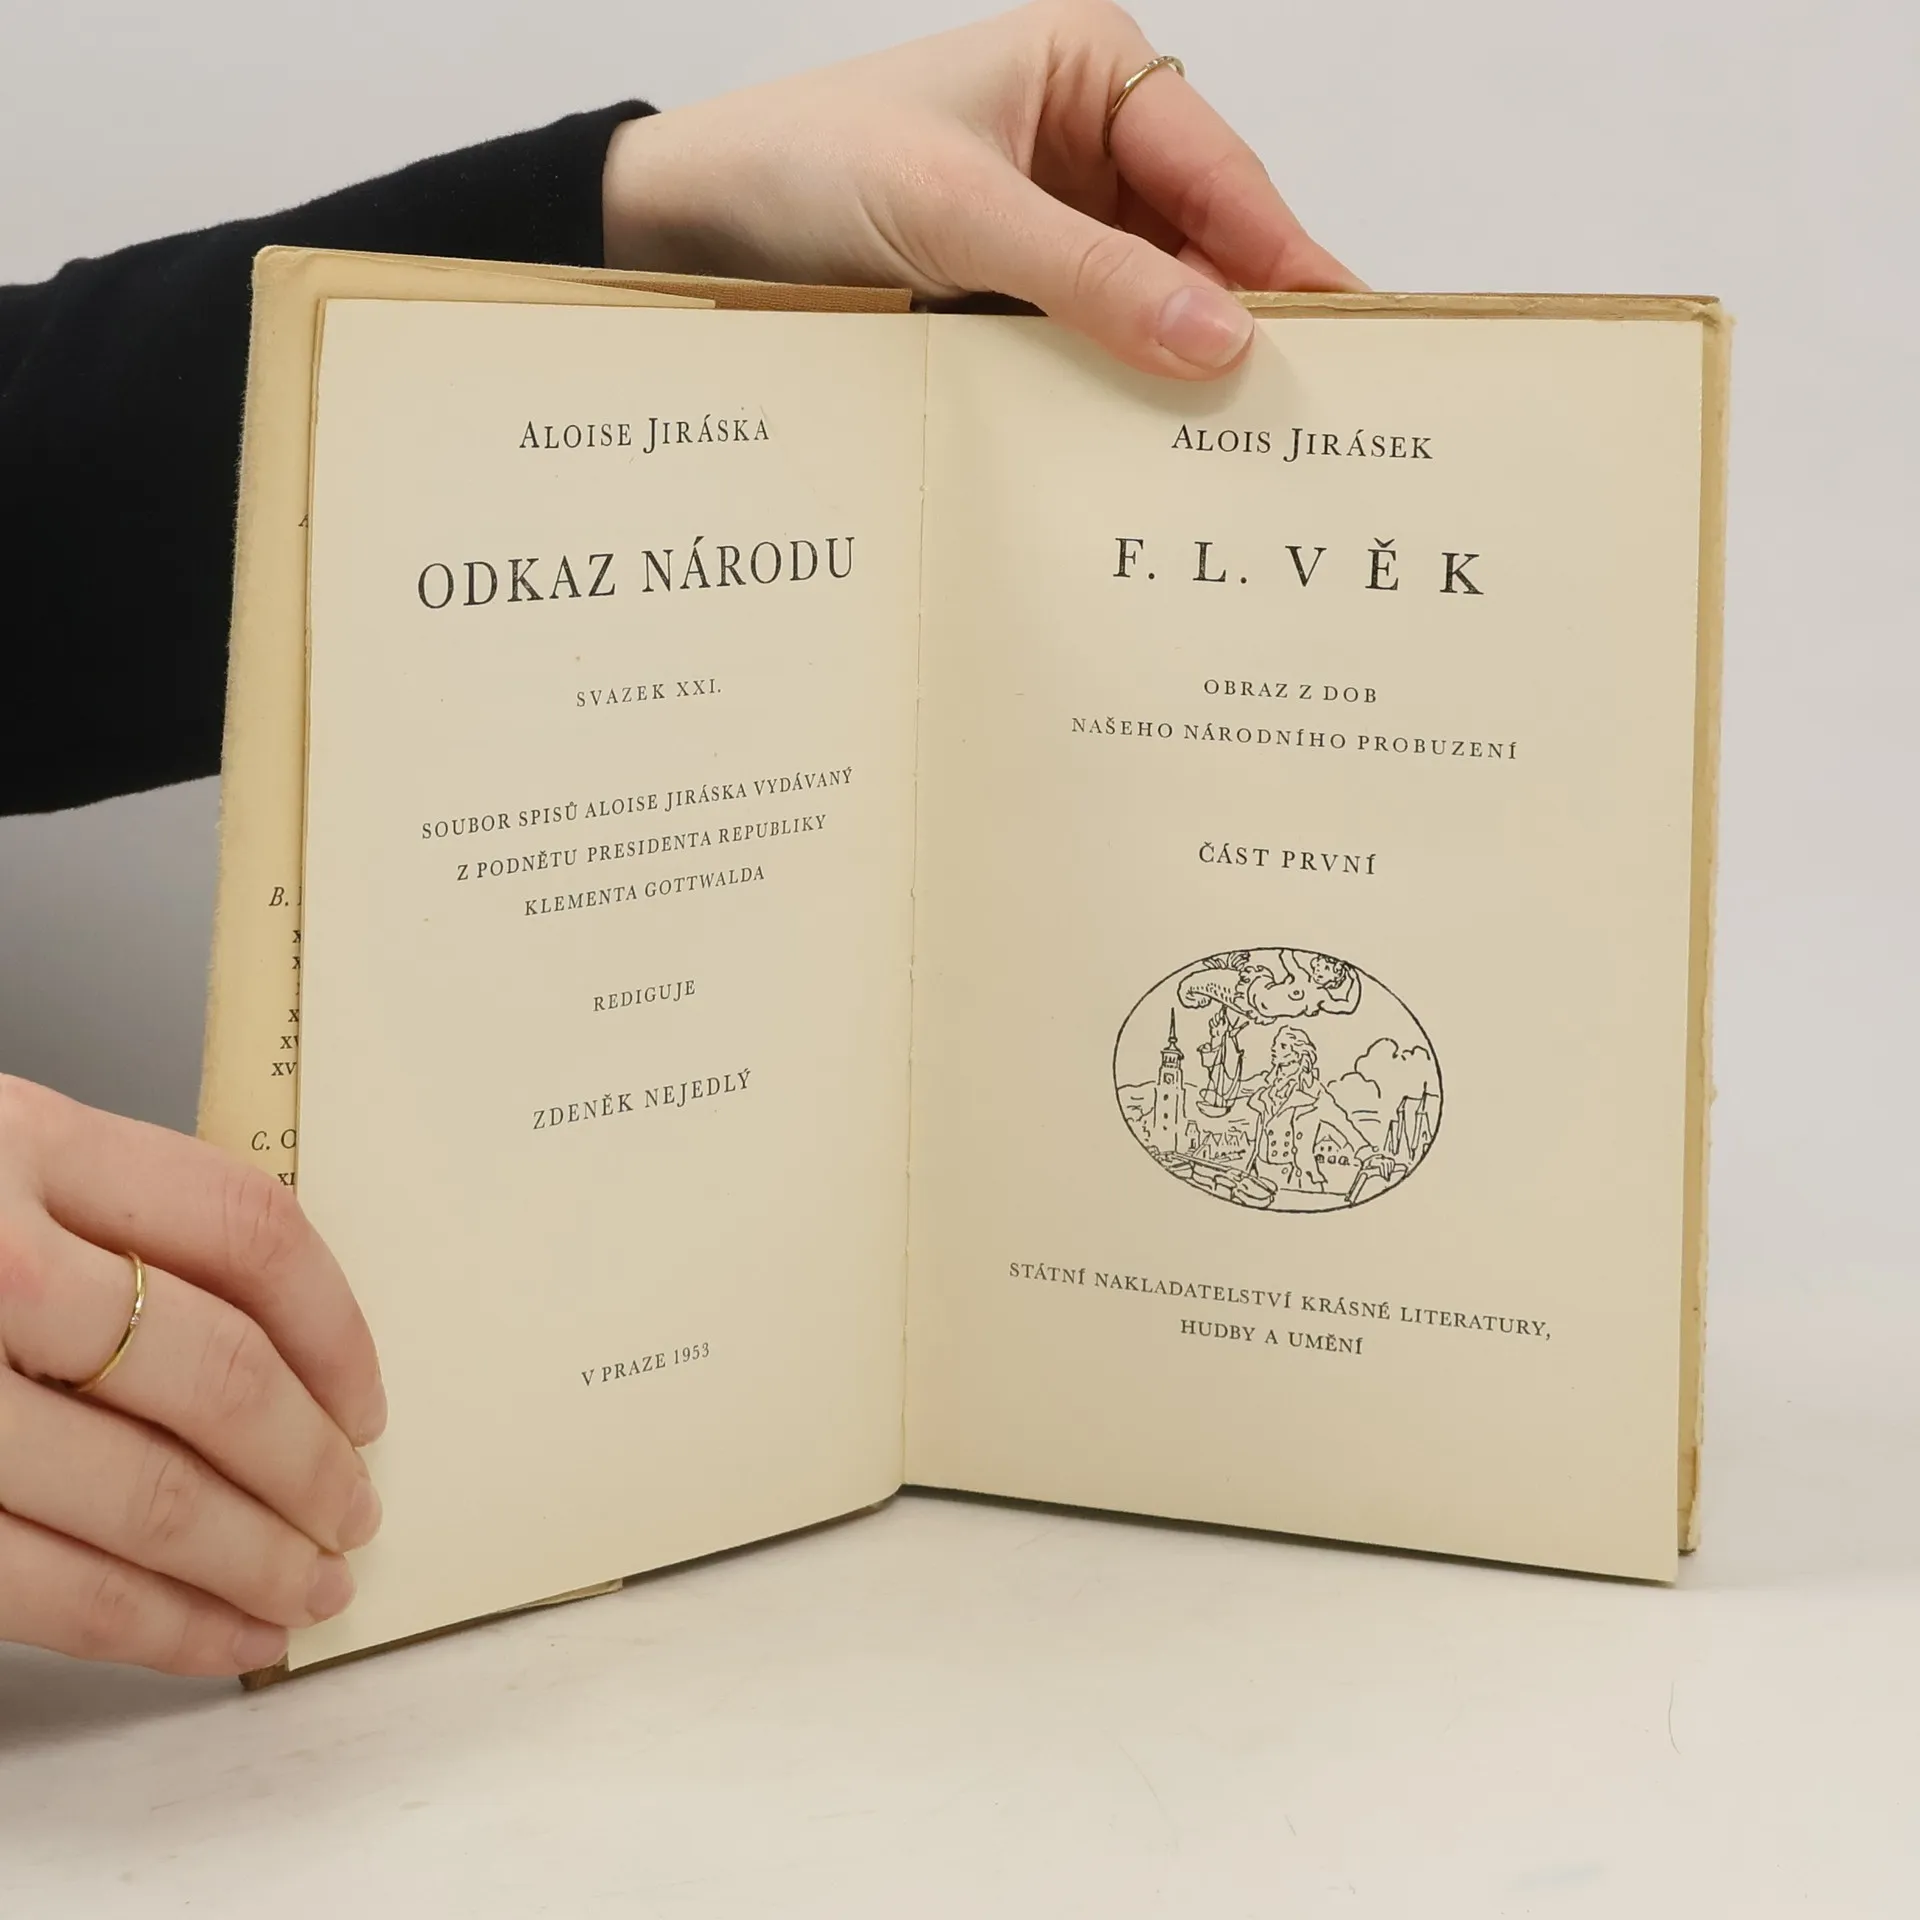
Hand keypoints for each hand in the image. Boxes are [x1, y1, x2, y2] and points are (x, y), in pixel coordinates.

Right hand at [0, 1075, 383, 1675]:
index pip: (248, 1231)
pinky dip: (153, 1625)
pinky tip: (216, 1636)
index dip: (337, 1328)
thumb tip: (276, 1336)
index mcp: (24, 1143)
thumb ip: (104, 1212)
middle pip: (216, 1373)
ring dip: (253, 1558)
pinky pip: (43, 1586)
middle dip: (309, 1464)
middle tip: (353, 1513)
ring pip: (147, 1493)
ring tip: (309, 1588)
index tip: (369, 1397)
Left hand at [603, 0, 1360, 379]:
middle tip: (1301, 413)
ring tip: (1233, 446)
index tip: (1350, 330)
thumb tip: (1218, 336)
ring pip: (1149, 300)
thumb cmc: (807, 165)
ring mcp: (1052, 223)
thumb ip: (1090, 276)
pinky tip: (1143, 440)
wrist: (689, 222)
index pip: (1219, 170)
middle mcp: (1085, 143)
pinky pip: (1090, 341)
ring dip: (1175, 365)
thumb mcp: (958, 211)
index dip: (1284, 256)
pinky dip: (1114, 387)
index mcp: (1090, 70)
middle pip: (1199, 240)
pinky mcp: (1015, 292)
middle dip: (1240, 320)